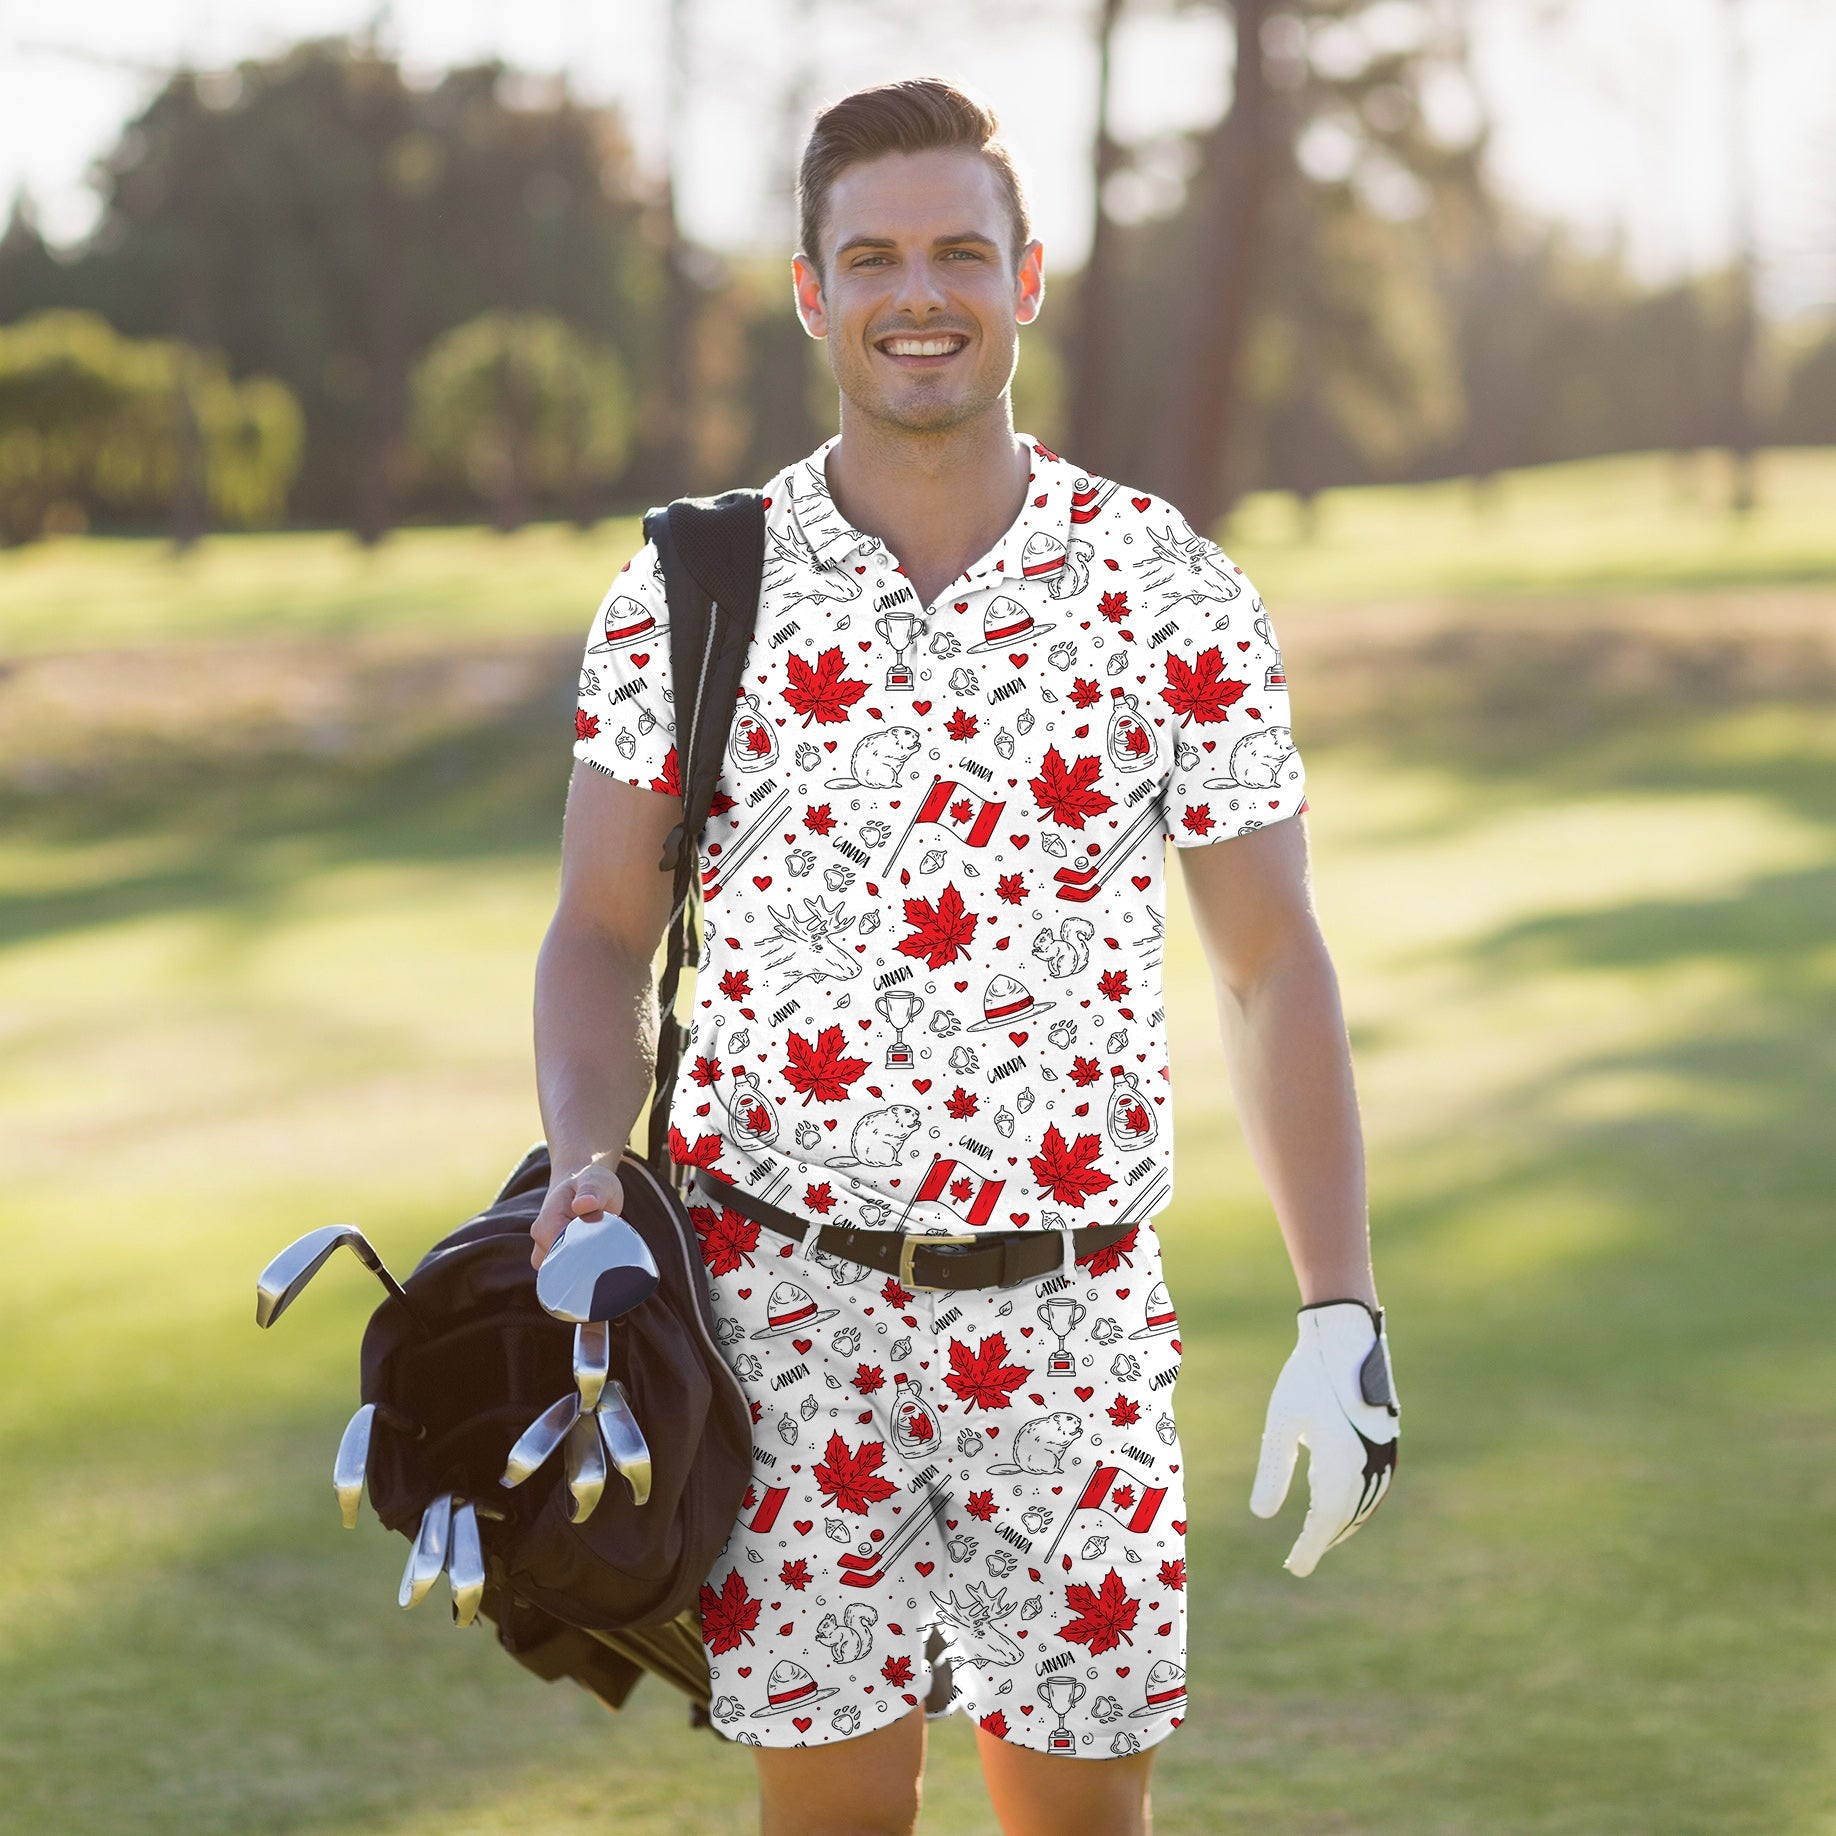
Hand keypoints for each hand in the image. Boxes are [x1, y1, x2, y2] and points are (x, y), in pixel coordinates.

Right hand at [530, 1155, 626, 1270]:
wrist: (581, 1183)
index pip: (561, 1254)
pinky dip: (583, 1268)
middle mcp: (541, 1241)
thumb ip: (591, 1192)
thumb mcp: (596, 1181)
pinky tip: (598, 1256)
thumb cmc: (590, 1181)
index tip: (603, 1249)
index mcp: (547, 1223)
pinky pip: (568, 1273)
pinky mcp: (557, 1257)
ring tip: (602, 1249)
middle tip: (606, 1248)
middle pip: (562, 1268)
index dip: (584, 1255)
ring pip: (564, 1274)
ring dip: (584, 1266)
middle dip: (584, 1264)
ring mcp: (546, 1251)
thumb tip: (583, 1205)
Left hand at [1249, 1300, 1398, 1576]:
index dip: (1311, 1547)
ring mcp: (1383, 1455)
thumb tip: (1261, 1516)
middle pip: (1345, 1517)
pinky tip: (1338, 1504)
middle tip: (1299, 1559)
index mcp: (1341, 1462)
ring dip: (1341, 1524)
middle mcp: (1369, 1465)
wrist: (1345, 1338)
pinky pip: (1374, 1487)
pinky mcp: (1387, 1444)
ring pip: (1363, 1505)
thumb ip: (1273, 1469)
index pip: (1325, 1521)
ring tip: (1318, 1537)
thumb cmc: (1306, 1377)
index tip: (1294, 1568)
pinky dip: (1356, 1504)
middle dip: (1323, 1539)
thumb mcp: (1281, 1422)